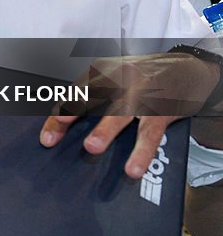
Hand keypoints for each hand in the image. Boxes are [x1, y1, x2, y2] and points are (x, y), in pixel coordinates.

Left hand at [39, 53, 219, 177]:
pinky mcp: (162, 109)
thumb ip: (95, 96)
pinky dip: (141, 151)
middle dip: (69, 117)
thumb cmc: (145, 76)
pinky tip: (132, 168)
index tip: (46, 137)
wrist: (189, 67)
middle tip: (52, 139)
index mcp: (103, 71)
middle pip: (88, 99)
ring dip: (105, 130)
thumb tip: (67, 123)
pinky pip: (149, 132)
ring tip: (91, 148)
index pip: (74, 94)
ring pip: (120, 113)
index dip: (59, 114)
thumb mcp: (117, 77)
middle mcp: (119, 79)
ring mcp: (141, 93)